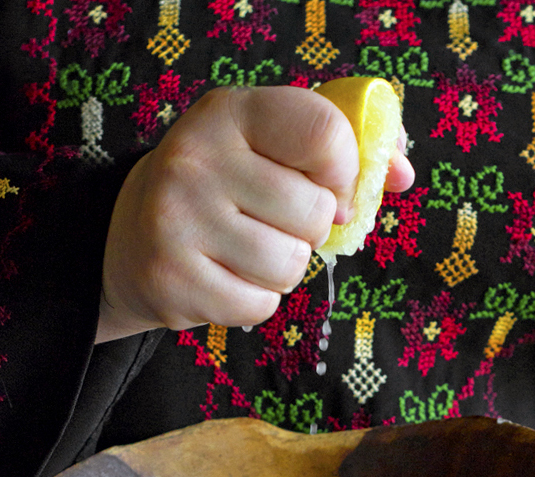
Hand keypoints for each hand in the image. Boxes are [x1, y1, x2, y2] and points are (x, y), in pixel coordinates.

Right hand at [97, 85, 413, 341]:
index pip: (323, 133)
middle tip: (273, 224)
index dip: (345, 172)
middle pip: (313, 212)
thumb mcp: (268, 146)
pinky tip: (226, 278)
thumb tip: (403, 175)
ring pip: (289, 266)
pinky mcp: (173, 280)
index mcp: (230, 111)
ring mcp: (178, 222)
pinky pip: (260, 306)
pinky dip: (256, 301)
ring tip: (247, 252)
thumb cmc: (224, 188)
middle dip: (308, 230)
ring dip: (283, 269)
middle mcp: (196, 159)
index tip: (331, 188)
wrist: (131, 238)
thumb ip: (340, 150)